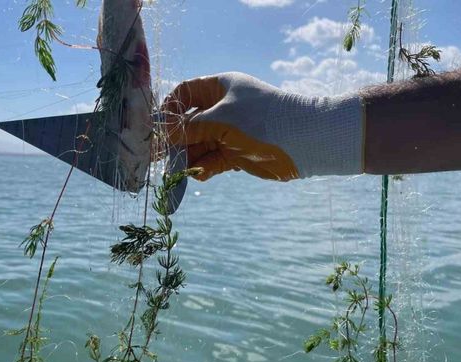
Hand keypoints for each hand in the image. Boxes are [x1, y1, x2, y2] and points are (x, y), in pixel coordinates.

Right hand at [162, 72, 363, 180]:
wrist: (305, 142)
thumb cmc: (262, 119)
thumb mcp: (220, 120)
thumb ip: (188, 128)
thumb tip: (159, 133)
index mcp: (219, 87)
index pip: (184, 93)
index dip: (168, 109)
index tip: (156, 128)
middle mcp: (222, 108)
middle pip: (188, 123)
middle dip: (175, 140)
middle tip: (159, 157)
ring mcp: (230, 131)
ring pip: (199, 144)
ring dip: (188, 158)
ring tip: (177, 172)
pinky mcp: (237, 153)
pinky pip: (212, 160)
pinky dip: (204, 168)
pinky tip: (198, 175)